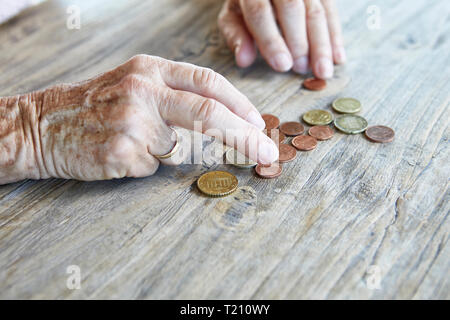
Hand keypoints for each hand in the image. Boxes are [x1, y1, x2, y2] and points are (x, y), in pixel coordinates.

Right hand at [0, 55, 277, 183]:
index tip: (260, 124)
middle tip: (268, 153)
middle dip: (246, 136)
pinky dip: (145, 165)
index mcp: (150, 69)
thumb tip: (224, 120)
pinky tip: (119, 154)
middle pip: (210, 114)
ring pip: (179, 148)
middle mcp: (144, 91)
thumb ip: (175, 96)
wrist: (43, 125)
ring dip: (167, 152)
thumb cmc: (95, 106)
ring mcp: (133, 122)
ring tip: (135, 141)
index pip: (209, 83)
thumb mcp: (134, 84)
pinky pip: (153, 167)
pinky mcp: (123, 152)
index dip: (241, 104)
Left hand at [218, 0, 344, 78]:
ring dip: (322, 44)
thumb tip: (244, 60)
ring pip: (316, 11)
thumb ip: (237, 37)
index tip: (283, 66)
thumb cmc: (245, 5)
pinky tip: (338, 58)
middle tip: (302, 69)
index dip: (272, 41)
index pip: (260, 12)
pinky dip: (335, 36)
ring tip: (323, 71)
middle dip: (300, 42)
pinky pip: (331, 11)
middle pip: (292, 9)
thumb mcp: (232, 17)